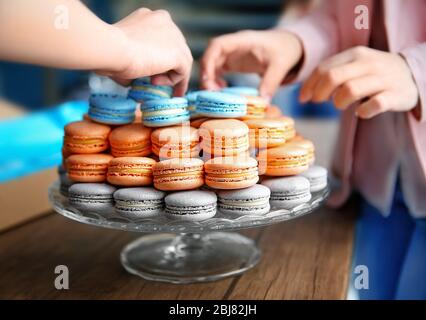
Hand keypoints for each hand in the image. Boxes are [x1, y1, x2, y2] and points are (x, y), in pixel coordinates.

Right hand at [100, 8, 192, 95]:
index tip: (148, 68)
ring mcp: (175, 36)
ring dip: (169, 75)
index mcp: (151, 17)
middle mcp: (166, 22)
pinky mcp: (179, 52)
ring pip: (181, 60)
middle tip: (153, 80)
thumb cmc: (109, 50)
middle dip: (166, 66)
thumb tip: (129, 80)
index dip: (158, 55)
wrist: (112, 48)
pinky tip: (155, 82)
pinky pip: (183, 71)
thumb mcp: (122, 50)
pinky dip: (173, 81)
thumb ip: (133, 60)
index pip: (162, 38)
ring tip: (153, 83)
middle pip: (175, 48)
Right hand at [201, 29, 302, 99]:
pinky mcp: (233, 63)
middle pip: (210, 56)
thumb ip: (271, 82)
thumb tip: (263, 103)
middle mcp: (233, 46)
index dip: (208, 61)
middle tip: (210, 93)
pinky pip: (217, 71)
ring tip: (214, 95)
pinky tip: (222, 90)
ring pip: (211, 64)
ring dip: (209, 79)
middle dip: (206, 74)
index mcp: (243, 41)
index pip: (217, 45)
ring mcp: (231, 54)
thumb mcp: (281, 65)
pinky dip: (215, 81)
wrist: (289, 45)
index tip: (208, 80)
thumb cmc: (285, 49)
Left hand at [300, 46, 418, 118]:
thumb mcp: (354, 66)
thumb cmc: (373, 74)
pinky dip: (364, 111)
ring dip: (339, 101)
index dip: (309, 85)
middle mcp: (369, 63)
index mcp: (355, 54)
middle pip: (333, 77)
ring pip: (350, 89)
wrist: (412, 75)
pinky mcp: (396, 95)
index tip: (303, 99)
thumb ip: (332, 73)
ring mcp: (383, 79)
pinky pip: (375, 104)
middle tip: (319, 102)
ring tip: (340, 105)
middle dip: (320, 93)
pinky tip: (360, 112)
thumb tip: (305, 93)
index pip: (324, 68)